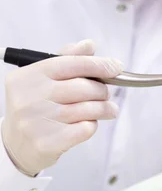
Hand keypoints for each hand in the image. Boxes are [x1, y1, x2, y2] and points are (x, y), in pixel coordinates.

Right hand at [1, 40, 121, 176]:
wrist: (16, 146)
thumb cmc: (35, 107)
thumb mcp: (43, 79)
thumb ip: (66, 59)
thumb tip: (89, 45)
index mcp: (27, 77)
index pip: (70, 64)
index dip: (98, 64)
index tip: (116, 66)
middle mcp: (28, 98)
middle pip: (82, 88)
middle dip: (102, 90)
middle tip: (106, 93)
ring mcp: (36, 122)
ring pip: (87, 109)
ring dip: (104, 108)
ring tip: (109, 109)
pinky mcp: (46, 143)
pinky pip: (84, 129)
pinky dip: (93, 125)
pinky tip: (89, 123)